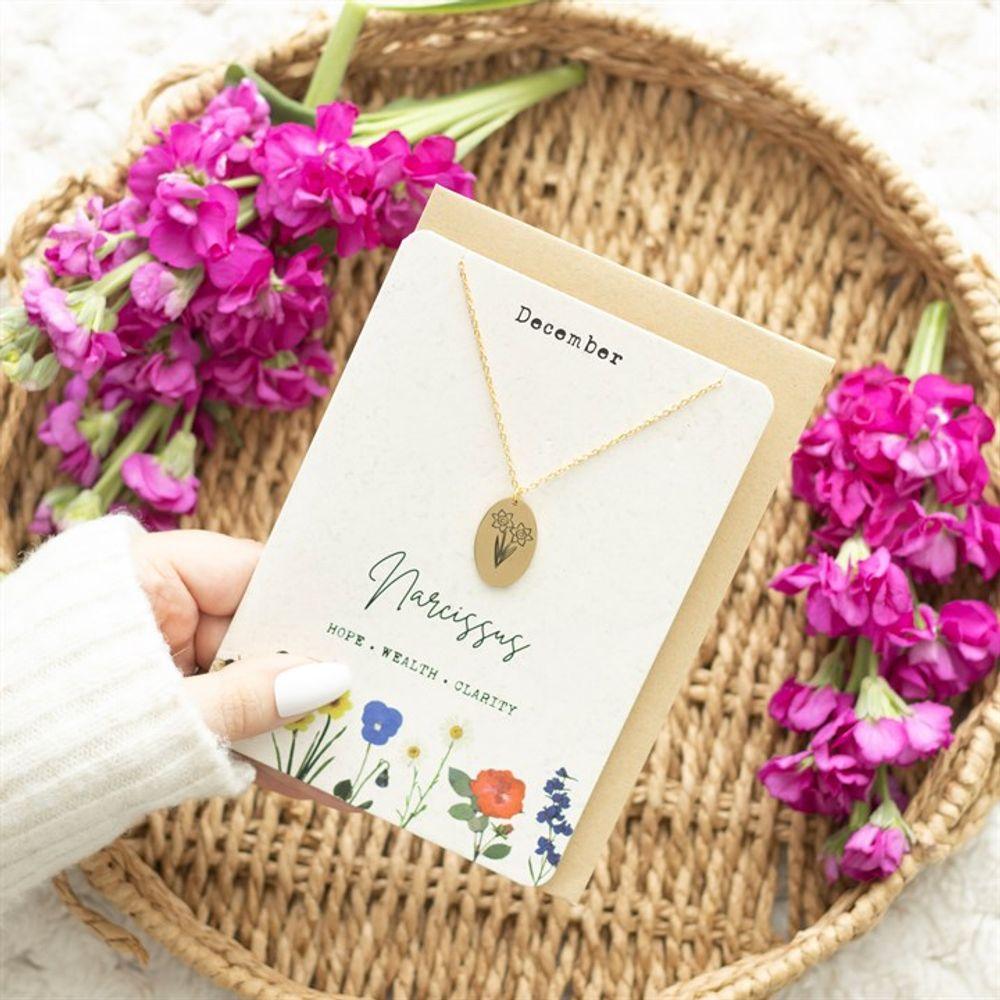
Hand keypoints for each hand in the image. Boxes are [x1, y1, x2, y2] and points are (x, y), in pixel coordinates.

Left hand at [130, 528, 353, 808]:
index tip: (370, 631)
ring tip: (359, 748)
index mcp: (155, 574)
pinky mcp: (164, 706)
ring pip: (252, 682)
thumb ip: (247, 697)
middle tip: (380, 700)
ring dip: (298, 721)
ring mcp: (166, 659)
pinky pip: (228, 718)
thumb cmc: (40, 723)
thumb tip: (329, 680)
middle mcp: (166, 609)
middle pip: (263, 632)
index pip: (257, 574)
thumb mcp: (160, 711)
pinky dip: (262, 747)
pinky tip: (314, 778)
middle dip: (315, 674)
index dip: (315, 604)